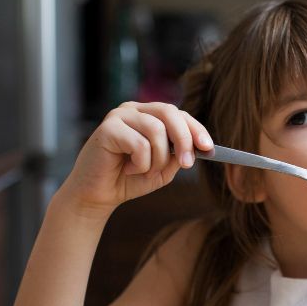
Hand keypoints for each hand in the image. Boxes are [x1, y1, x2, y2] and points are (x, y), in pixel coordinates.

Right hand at [60, 102, 212, 215]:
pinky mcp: (107, 128)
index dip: (196, 129)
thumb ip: (178, 155)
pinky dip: (141, 163)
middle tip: (187, 164)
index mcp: (149, 115)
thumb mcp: (163, 169)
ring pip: (156, 130)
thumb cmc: (130, 179)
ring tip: (145, 171)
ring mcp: (119, 116)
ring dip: (158, 159)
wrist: (98, 195)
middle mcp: (135, 110)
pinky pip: (139, 144)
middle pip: (170, 112)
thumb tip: (198, 147)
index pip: (179, 114)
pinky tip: (129, 169)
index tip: (209, 148)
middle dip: (184, 139)